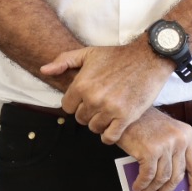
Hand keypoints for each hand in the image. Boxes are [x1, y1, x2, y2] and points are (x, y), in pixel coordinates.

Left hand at [41, 42, 172, 143]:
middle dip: (87, 113)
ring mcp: (109, 109)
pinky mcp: (126, 117)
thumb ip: (63, 61)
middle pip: (80, 118)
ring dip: (99, 123)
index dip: (75, 103)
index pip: (67, 107)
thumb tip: (44, 70)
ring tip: (107, 113)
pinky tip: (113, 127)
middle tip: (98, 105)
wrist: (148, 58)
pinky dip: (109, 135)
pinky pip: (110, 137)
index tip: (85, 99)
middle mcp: (93, 98)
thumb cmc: (116, 56)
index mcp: (81, 84)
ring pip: (94, 128)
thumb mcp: (88, 53)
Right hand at [118, 109, 191, 190]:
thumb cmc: (140, 121)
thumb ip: (173, 150)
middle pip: (177, 175)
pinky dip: (142, 184)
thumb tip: (172, 178)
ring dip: (152, 190)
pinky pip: (148, 175)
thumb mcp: (164, 131)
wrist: (123, 110)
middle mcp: (179, 140)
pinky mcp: (150, 150)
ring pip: (162, 178)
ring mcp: (165, 145)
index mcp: (186, 135)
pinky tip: (137, 188)